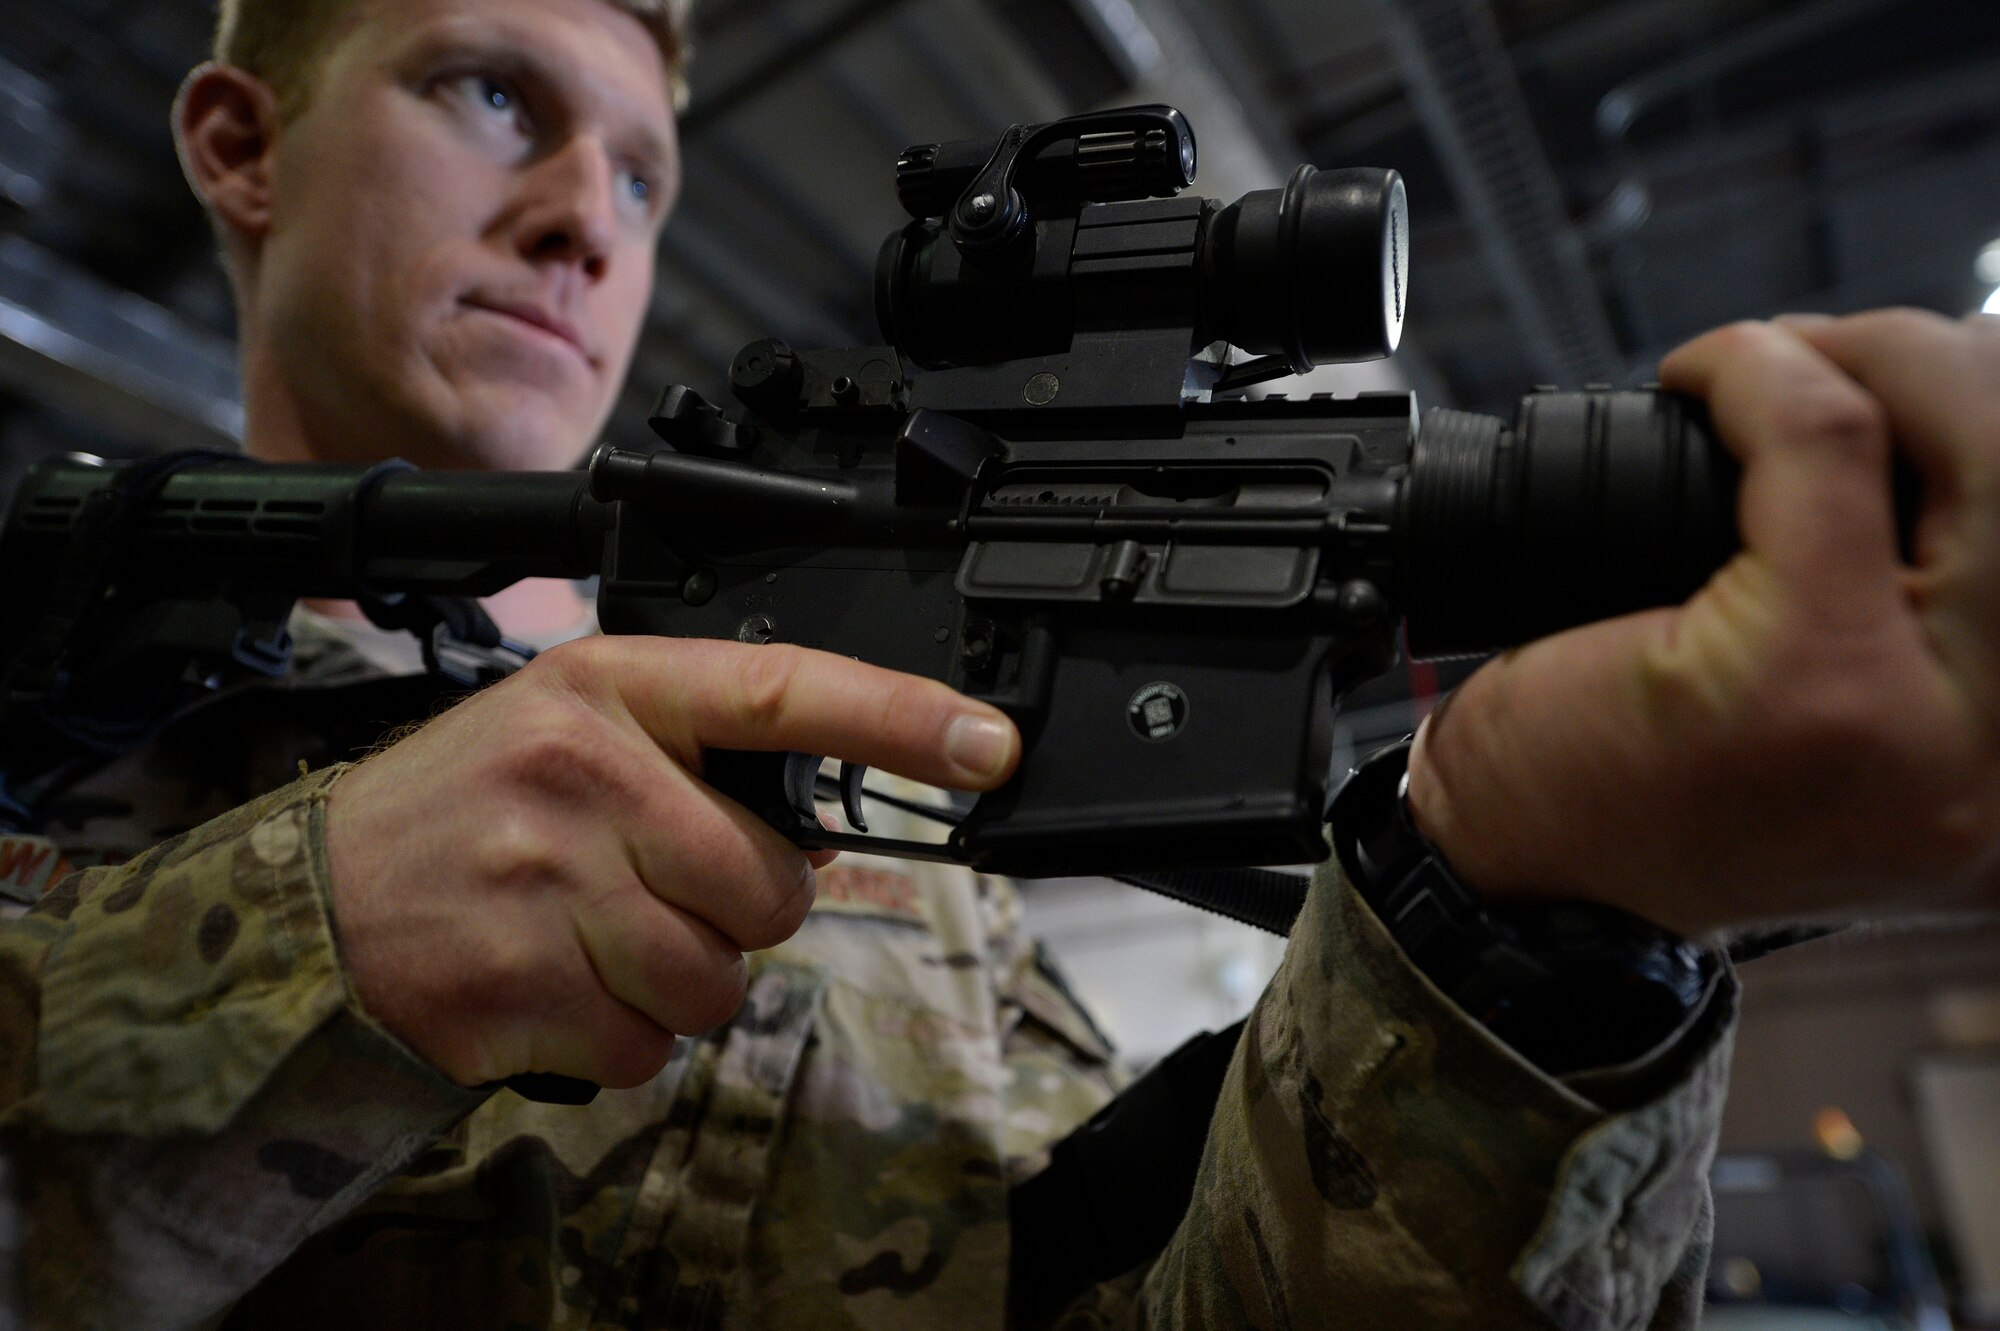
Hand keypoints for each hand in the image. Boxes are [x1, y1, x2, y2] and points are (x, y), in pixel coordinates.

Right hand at [324, 637, 1018, 1087]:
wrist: (310, 902)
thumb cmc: (466, 810)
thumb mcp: (570, 726)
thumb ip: (695, 746)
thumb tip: (837, 806)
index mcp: (607, 691)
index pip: (782, 690)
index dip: (899, 720)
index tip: (988, 744)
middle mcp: (583, 774)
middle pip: (771, 883)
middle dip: (741, 910)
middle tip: (659, 887)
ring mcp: (548, 884)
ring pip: (718, 979)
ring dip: (678, 981)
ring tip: (595, 936)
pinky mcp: (522, 987)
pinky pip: (650, 1047)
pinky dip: (622, 1037)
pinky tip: (558, 984)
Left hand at [1405, 309, 1999, 934]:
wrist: (1514, 886)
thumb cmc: (1639, 794)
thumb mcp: (1816, 711)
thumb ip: (1897, 610)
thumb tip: (1913, 422)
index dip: (1985, 411)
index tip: (1891, 377)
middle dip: (1948, 368)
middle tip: (1823, 354)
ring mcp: (1927, 724)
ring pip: (1980, 446)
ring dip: (1876, 361)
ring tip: (1775, 367)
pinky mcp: (1816, 677)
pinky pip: (1828, 449)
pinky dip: (1761, 379)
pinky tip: (1700, 380)